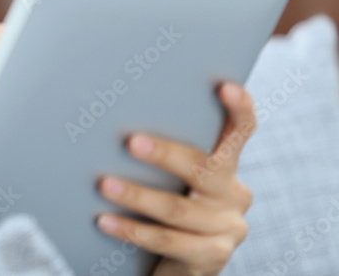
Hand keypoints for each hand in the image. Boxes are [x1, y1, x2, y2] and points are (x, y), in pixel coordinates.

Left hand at [95, 82, 255, 275]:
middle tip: (130, 142)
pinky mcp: (212, 256)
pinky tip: (105, 221)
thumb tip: (114, 118)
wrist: (180, 260)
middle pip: (204, 169)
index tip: (224, 87)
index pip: (240, 133)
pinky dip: (132, 230)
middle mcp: (234, 194)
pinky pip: (167, 241)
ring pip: (178, 208)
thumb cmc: (168, 203)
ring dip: (137, 196)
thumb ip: (166, 153)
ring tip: (104, 184)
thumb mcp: (174, 177)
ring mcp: (227, 227)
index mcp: (227, 166)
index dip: (239, 110)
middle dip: (166, 155)